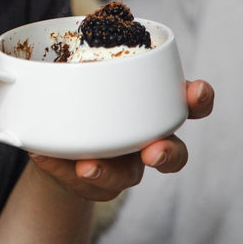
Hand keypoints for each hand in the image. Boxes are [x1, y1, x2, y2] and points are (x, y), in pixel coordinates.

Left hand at [29, 78, 214, 200]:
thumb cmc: (78, 100)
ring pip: (127, 176)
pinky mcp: (97, 184)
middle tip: (153, 153)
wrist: (54, 137)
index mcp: (151, 109)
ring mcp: (124, 165)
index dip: (198, 98)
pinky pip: (82, 183)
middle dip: (167, 153)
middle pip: (173, 153)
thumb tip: (74, 59)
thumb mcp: (80, 75)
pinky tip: (44, 158)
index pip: (187, 104)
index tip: (195, 90)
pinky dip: (62, 170)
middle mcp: (146, 140)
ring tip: (86, 166)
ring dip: (107, 172)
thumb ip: (82, 66)